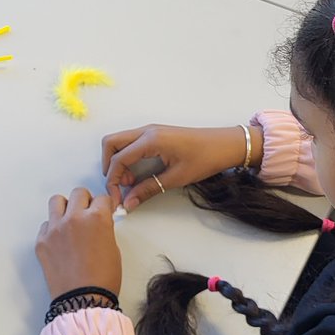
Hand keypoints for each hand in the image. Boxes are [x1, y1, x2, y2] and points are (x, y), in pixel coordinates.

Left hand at [36, 188, 120, 297]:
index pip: (101, 198)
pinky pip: (45, 225)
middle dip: (86, 201)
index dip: (104, 206)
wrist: (83, 300)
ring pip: (57, 201)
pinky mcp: (41, 241)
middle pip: (78, 194)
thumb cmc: (103, 279)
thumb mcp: (113, 248)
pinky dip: (52, 228)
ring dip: (65, 208)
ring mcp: (55, 229)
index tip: (103, 210)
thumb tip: (97, 223)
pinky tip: (60, 241)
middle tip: (87, 214)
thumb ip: (103, 229)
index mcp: (97, 218)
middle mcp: (74, 218)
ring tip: (70, 221)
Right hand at [102, 124, 259, 209]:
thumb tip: (129, 203)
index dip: (113, 180)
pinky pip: (131, 142)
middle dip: (108, 166)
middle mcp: (146, 131)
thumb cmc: (205, 158)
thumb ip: (149, 189)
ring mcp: (150, 130)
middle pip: (111, 143)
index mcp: (151, 140)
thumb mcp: (176, 178)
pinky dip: (127, 156)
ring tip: (130, 181)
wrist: (226, 144)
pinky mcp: (155, 134)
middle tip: (118, 186)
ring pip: (119, 141)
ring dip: (117, 161)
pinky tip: (138, 172)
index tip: (116, 198)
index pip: (119, 159)